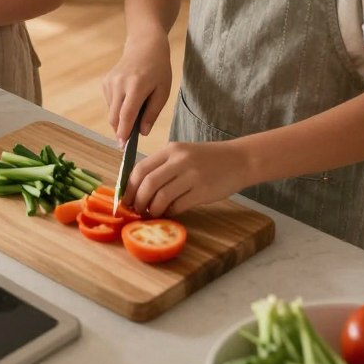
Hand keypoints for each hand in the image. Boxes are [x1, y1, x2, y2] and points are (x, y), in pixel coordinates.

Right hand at [102, 31, 171, 145]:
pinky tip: (129, 97)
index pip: (126, 115)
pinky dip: (118, 107)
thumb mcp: (163, 91)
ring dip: (121, 118)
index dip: (124, 133)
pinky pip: (110, 103)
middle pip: (114, 117)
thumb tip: (143, 133)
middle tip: (130, 138)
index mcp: (136, 86)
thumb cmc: (158, 69)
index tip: (122, 146)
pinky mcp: (105, 81)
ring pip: (111, 111)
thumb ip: (152, 113)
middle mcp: (119, 83)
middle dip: (120, 130)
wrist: (144, 46)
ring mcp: (110, 82)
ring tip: (137, 107)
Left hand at [124, 139, 247, 216]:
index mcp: (171, 149)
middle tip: (136, 211)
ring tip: (152, 214)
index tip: (124, 200)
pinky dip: (170, 212)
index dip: (129, 187)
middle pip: (148, 183)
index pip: (140, 168)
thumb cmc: (207, 160)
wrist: (238, 160)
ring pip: (161, 196)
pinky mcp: (203, 190)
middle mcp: (179, 160)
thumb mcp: (183, 155)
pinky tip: (169, 213)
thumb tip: (139, 190)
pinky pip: (178, 205)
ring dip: (153, 209)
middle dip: (138, 201)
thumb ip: (163, 168)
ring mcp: (192, 175)